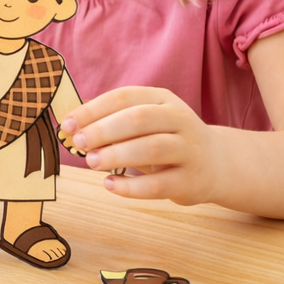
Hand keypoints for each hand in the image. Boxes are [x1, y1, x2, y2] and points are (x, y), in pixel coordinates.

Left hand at [61, 86, 223, 205]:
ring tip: (91, 161)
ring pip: (152, 148)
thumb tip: (69, 123)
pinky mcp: (191, 181)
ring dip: (116, 155)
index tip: (67, 124)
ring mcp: (190, 150)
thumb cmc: (165, 138)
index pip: (124, 97)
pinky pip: (159, 184)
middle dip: (103, 130)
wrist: (216, 164)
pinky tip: (109, 184)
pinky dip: (131, 186)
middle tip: (78, 143)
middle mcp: (180, 119)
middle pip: (139, 119)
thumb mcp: (144, 121)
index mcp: (163, 99)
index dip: (92, 110)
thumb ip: (110, 119)